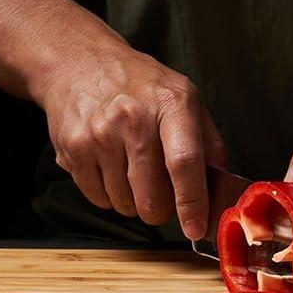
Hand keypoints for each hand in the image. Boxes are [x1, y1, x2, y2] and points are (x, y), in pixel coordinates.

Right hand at [34, 39, 226, 238]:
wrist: (80, 63)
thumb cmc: (140, 85)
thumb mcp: (185, 97)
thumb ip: (209, 142)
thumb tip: (220, 188)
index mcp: (171, 104)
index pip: (184, 163)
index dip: (192, 202)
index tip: (195, 228)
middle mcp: (134, 119)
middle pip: (152, 196)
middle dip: (161, 210)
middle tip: (162, 195)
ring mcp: (100, 136)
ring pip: (124, 204)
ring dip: (133, 200)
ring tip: (132, 170)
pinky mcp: (73, 150)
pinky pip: (98, 199)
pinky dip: (109, 195)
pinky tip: (110, 167)